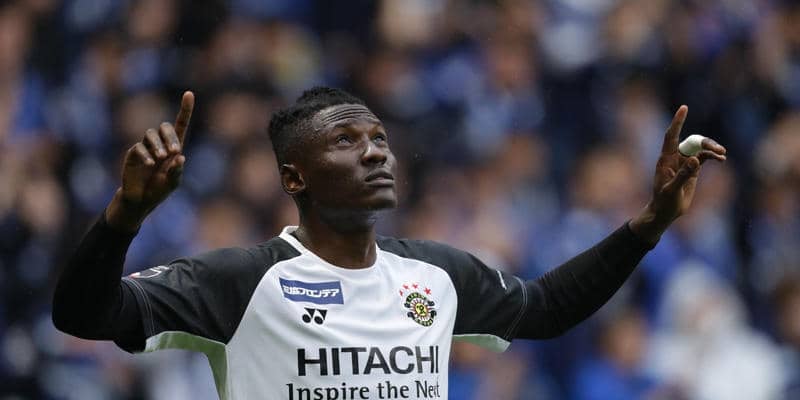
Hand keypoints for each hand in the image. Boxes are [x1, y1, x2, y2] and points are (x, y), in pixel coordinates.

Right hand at [105, 91, 194, 230]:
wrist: (140, 200)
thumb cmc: (159, 190)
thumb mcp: (173, 182)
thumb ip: (177, 171)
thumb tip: (180, 157)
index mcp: (174, 148)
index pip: (180, 125)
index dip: (185, 109)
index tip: (188, 94)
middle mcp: (160, 144)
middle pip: (164, 127)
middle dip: (170, 137)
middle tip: (174, 152)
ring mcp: (145, 147)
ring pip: (150, 134)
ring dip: (158, 145)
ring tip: (162, 158)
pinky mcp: (133, 154)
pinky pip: (139, 147)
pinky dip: (146, 154)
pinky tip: (149, 164)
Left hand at [629, 105, 726, 243]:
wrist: (666, 212)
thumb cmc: (664, 202)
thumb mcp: (672, 190)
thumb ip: (684, 175)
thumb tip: (696, 160)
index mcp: (665, 159)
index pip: (671, 136)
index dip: (677, 122)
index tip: (684, 108)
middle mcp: (674, 157)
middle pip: (691, 141)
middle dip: (705, 142)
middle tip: (718, 149)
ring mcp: (684, 162)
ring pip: (699, 148)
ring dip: (711, 148)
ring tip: (722, 155)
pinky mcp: (692, 169)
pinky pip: (704, 157)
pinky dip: (713, 156)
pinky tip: (721, 158)